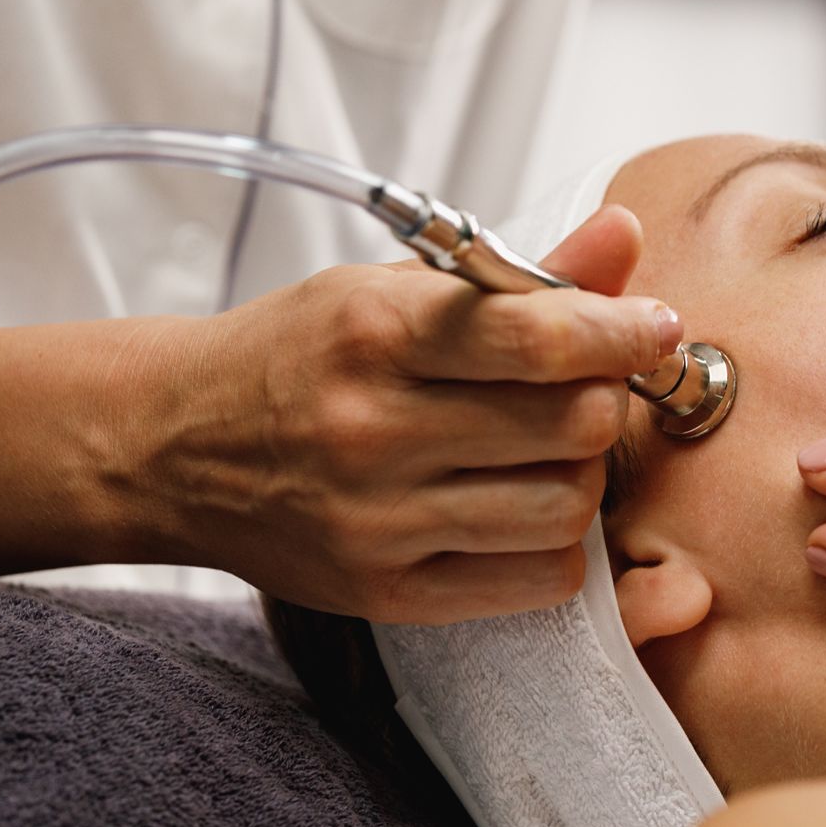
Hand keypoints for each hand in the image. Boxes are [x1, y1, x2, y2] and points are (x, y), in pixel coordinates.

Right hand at [132, 205, 678, 622]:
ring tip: (548, 450)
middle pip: (573, 425)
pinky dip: (557, 545)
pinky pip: (536, 581)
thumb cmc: (302, 354)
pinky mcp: (387, 592)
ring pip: (567, 508)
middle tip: (587, 388)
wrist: (172, 446)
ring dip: (583, 475)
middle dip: (603, 400)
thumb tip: (624, 234)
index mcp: (376, 333)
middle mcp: (373, 430)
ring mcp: (378, 521)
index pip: (541, 338)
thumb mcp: (392, 289)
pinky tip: (523, 507)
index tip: (653, 327)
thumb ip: (519, 276)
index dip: (623, 333)